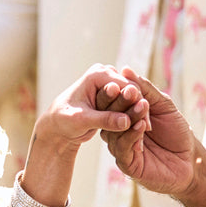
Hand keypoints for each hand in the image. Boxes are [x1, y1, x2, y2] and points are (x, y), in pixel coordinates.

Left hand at [34, 65, 149, 153]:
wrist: (57, 126)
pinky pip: (127, 104)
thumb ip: (104, 119)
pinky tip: (139, 132)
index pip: (126, 86)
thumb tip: (126, 121)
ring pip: (132, 97)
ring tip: (145, 132)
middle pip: (132, 90)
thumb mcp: (82, 121)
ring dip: (138, 113)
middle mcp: (105, 74)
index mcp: (97, 74)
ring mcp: (109, 83)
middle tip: (148, 129)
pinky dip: (133, 116)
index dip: (137, 104)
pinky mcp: (112, 94)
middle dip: (140, 109)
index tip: (144, 124)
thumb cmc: (63, 121)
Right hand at [103, 68, 196, 193]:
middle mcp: (117, 132)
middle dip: (119, 102)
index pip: (110, 102)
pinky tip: (142, 126)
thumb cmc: (176, 132)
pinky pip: (122, 148)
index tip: (119, 80)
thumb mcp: (163, 105)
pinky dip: (131, 135)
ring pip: (114, 131)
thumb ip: (145, 89)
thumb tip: (125, 69)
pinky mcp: (127, 164)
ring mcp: (120, 148)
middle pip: (108, 115)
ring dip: (129, 116)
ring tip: (143, 106)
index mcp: (122, 117)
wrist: (190, 160)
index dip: (114, 91)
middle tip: (130, 92)